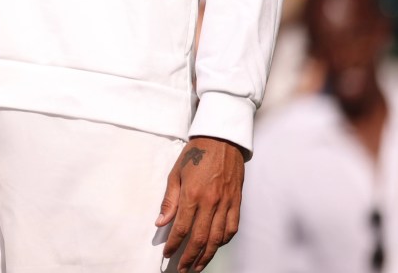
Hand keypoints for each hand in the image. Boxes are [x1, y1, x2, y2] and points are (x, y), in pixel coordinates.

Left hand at [156, 136, 244, 272]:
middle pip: (200, 238)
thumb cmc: (197, 153)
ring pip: (217, 238)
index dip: (174, 244)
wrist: (221, 138)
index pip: (181, 227)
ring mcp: (226, 202)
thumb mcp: (176, 172)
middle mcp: (210, 201)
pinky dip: (224, 241)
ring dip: (207, 255)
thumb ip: (169, 200)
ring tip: (198, 265)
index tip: (168, 253)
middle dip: (189, 257)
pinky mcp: (236, 201)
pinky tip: (216, 246)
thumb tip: (161, 222)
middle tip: (182, 268)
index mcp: (192, 193)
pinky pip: (232, 228)